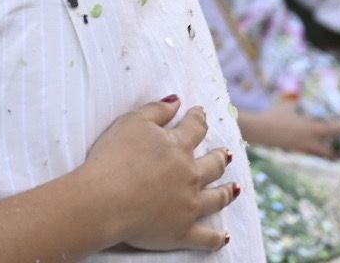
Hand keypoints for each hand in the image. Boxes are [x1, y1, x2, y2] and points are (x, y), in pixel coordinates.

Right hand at [82, 97, 236, 251]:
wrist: (104, 200)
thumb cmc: (113, 158)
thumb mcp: (131, 122)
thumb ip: (156, 110)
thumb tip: (177, 101)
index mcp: (178, 148)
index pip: (195, 128)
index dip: (199, 119)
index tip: (201, 113)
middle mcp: (190, 175)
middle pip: (213, 165)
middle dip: (220, 157)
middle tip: (226, 154)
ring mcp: (189, 205)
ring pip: (217, 198)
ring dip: (227, 192)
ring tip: (235, 188)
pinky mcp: (182, 232)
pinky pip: (207, 238)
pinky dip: (217, 238)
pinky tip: (225, 237)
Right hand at [237, 102, 339, 160]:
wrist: (259, 131)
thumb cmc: (274, 116)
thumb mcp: (290, 106)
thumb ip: (302, 105)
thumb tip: (309, 100)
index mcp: (314, 129)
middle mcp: (313, 143)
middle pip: (338, 153)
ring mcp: (305, 151)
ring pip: (327, 158)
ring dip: (334, 152)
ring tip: (337, 144)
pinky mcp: (298, 153)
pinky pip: (316, 156)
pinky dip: (322, 151)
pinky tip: (320, 143)